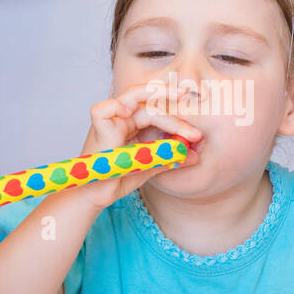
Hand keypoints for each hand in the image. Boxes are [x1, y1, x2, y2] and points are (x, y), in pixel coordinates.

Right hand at [75, 82, 202, 208]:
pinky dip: (116, 107)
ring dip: (156, 98)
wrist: (97, 196)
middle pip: (149, 101)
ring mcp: (110, 121)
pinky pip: (103, 109)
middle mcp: (122, 118)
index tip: (196, 136)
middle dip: (173, 107)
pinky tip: (130, 113)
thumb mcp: (151, 167)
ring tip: (176, 99)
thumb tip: (195, 156)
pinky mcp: (97, 128)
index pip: (157, 111)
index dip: (177, 120)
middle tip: (193, 129)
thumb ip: (169, 158)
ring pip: (133, 97)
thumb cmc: (118, 179)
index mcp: (133, 123)